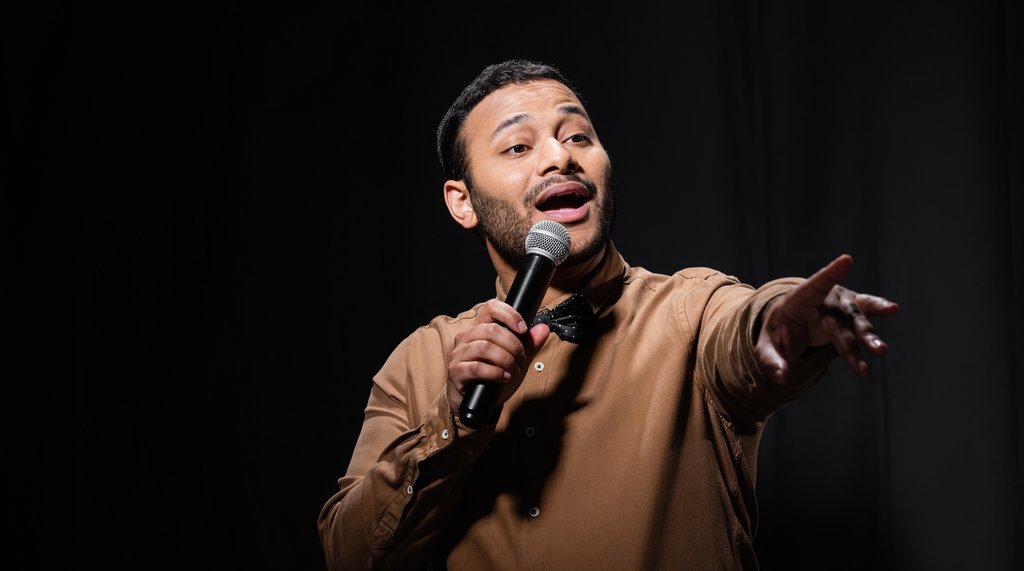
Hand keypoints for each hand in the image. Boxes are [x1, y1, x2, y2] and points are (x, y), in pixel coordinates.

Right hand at [447, 299, 550, 414]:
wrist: (478, 403)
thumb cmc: (494, 378)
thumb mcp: (515, 360)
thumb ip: (529, 345)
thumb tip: (543, 329)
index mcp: (479, 328)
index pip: (490, 308)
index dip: (509, 314)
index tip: (523, 329)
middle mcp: (466, 337)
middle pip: (491, 330)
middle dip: (513, 345)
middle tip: (522, 359)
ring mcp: (459, 354)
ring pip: (484, 347)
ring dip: (505, 360)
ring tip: (513, 370)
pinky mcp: (456, 371)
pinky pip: (477, 367)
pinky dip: (495, 373)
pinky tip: (504, 378)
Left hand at [755, 254, 898, 383]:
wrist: (790, 323)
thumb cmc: (778, 332)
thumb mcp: (766, 347)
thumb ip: (772, 361)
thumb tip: (783, 378)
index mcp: (798, 300)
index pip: (814, 286)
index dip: (830, 274)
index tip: (846, 260)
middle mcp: (823, 298)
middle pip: (838, 320)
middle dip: (850, 341)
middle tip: (868, 354)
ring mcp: (839, 303)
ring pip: (855, 320)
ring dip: (868, 336)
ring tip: (881, 351)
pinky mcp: (851, 310)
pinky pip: (866, 308)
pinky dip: (879, 307)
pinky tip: (893, 309)